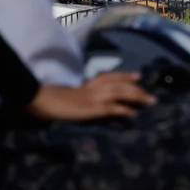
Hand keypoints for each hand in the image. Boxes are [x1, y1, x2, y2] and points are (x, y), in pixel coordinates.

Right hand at [26, 72, 155, 121]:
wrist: (38, 100)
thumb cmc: (48, 100)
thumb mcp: (65, 97)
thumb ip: (77, 97)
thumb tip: (83, 101)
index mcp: (85, 85)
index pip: (108, 77)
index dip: (123, 76)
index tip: (137, 76)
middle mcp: (91, 89)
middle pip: (118, 84)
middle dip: (136, 88)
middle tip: (151, 95)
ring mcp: (91, 98)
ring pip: (119, 93)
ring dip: (136, 96)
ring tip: (150, 101)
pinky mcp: (90, 108)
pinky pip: (111, 107)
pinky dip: (124, 109)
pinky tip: (134, 114)